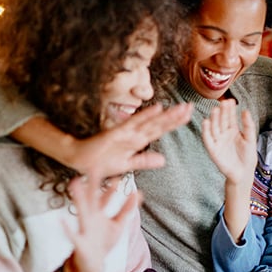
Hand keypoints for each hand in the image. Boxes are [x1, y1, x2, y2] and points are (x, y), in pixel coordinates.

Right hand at [62, 173, 139, 271]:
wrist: (93, 264)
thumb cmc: (104, 242)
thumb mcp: (118, 226)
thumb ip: (126, 210)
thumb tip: (138, 193)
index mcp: (99, 214)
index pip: (106, 198)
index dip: (112, 188)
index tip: (119, 176)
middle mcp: (90, 217)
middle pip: (92, 198)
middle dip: (93, 185)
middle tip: (93, 167)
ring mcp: (84, 228)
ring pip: (81, 210)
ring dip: (79, 197)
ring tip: (75, 183)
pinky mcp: (79, 242)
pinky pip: (72, 235)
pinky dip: (66, 229)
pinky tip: (61, 220)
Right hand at [70, 102, 192, 177]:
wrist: (79, 161)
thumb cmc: (101, 162)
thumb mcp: (127, 165)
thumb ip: (144, 161)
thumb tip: (163, 160)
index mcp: (138, 142)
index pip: (160, 131)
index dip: (174, 123)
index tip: (189, 116)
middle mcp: (135, 135)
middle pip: (159, 124)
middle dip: (175, 116)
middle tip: (192, 106)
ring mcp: (126, 133)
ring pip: (151, 122)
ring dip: (166, 115)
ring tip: (182, 107)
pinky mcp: (117, 134)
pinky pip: (133, 124)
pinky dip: (145, 116)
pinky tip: (157, 108)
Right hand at [201, 99, 256, 184]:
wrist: (243, 174)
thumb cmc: (248, 157)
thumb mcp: (250, 139)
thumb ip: (248, 126)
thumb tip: (245, 111)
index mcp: (233, 130)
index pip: (230, 117)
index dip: (230, 110)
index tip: (230, 100)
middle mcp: (224, 134)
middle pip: (222, 121)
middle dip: (222, 112)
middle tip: (223, 102)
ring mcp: (218, 141)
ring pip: (214, 128)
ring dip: (214, 119)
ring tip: (215, 110)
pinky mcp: (213, 150)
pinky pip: (208, 139)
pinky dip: (206, 131)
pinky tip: (206, 122)